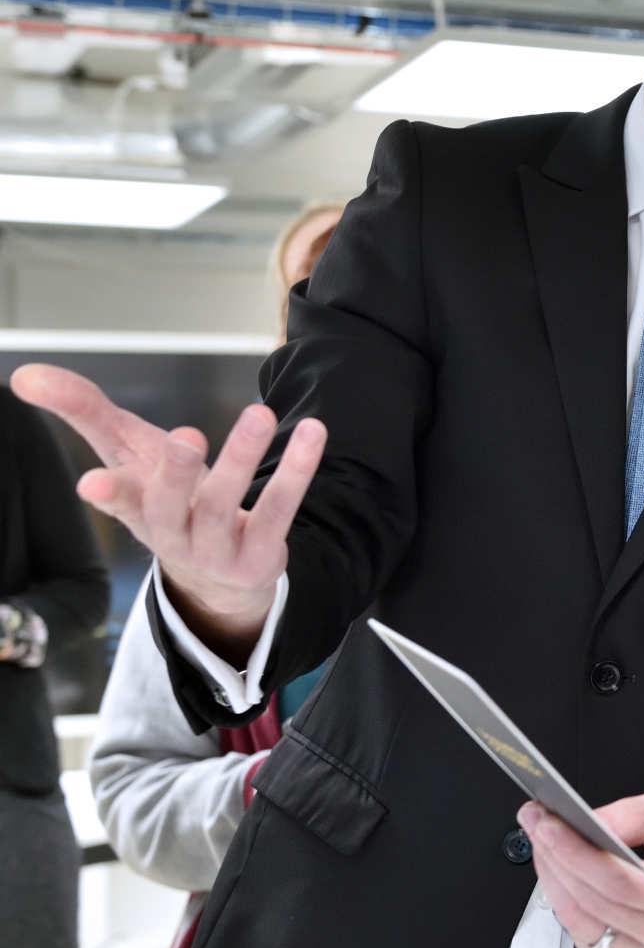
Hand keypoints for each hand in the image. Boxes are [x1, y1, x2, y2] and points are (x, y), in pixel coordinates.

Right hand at [9, 365, 324, 657]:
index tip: (93, 483)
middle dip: (176, 472)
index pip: (117, 501)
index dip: (108, 493)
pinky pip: (281, 511)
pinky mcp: (261, 555)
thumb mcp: (127, 452)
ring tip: (259, 414)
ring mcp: (217, 550)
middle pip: (170, 506)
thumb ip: (83, 411)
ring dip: (243, 458)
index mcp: (135, 509)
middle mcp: (172, 534)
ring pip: (226, 506)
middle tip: (187, 435)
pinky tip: (310, 432)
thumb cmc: (167, 497)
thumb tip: (25, 374)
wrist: (219, 573)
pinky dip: (297, 471)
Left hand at [522, 784, 643, 947]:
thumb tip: (589, 823)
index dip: (579, 854)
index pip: (626, 883)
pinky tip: (559, 873)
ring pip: (583, 923)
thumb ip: (637, 814)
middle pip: (598, 902)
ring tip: (542, 842)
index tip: (547, 823)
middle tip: (535, 821)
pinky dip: (563, 903)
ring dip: (553, 880)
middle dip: (558, 859)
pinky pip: (582, 939)